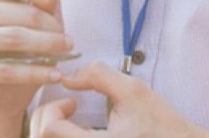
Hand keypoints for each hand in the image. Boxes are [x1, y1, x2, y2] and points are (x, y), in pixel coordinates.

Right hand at [0, 0, 73, 135]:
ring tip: (66, 54)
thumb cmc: (24, 42)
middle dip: (53, 28)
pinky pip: (8, 69)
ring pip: (16, 39)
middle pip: (23, 14)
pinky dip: (36, 73)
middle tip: (69, 41)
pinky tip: (55, 75)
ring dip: (48, 48)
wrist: (4, 87)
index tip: (58, 10)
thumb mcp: (37, 10)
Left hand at [31, 63, 208, 137]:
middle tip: (69, 106)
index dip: (54, 109)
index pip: (48, 130)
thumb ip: (98, 76)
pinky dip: (60, 135)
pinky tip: (78, 129)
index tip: (72, 102)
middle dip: (48, 117)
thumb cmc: (160, 123)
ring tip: (72, 117)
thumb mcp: (133, 91)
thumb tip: (68, 76)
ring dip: (51, 128)